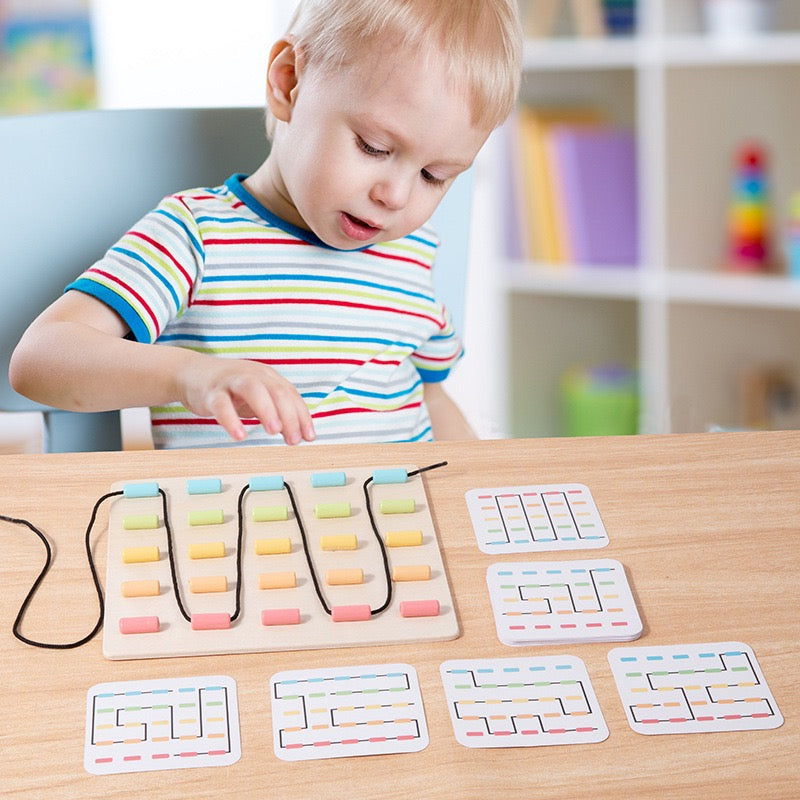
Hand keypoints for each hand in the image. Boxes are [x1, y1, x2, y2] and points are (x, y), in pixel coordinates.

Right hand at [177, 354, 315, 444]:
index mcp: (268, 377)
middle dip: (289, 416)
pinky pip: (221, 404)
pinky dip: (231, 420)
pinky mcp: (211, 392)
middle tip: (294, 439)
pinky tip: (239, 435)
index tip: (309, 437)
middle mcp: (253, 375)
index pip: (291, 395)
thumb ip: (277, 411)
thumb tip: (298, 433)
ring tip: (274, 431)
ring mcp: (232, 381)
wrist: (192, 374)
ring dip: (267, 410)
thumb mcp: (258, 396)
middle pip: (276, 391)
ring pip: (253, 390)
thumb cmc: (231, 388)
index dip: (302, 416)